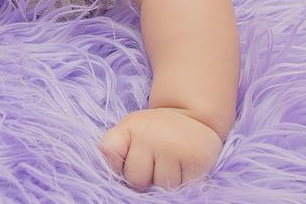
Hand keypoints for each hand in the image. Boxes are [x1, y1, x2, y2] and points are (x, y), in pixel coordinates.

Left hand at [98, 108, 222, 189]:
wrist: (193, 115)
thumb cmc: (154, 131)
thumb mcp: (130, 130)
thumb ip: (115, 150)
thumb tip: (112, 178)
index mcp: (130, 127)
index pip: (108, 150)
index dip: (113, 166)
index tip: (125, 165)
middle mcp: (150, 134)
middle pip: (137, 180)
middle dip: (145, 180)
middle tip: (154, 165)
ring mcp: (174, 146)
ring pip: (163, 188)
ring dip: (166, 184)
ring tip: (171, 165)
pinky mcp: (197, 158)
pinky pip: (185, 189)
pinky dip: (185, 185)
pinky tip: (185, 168)